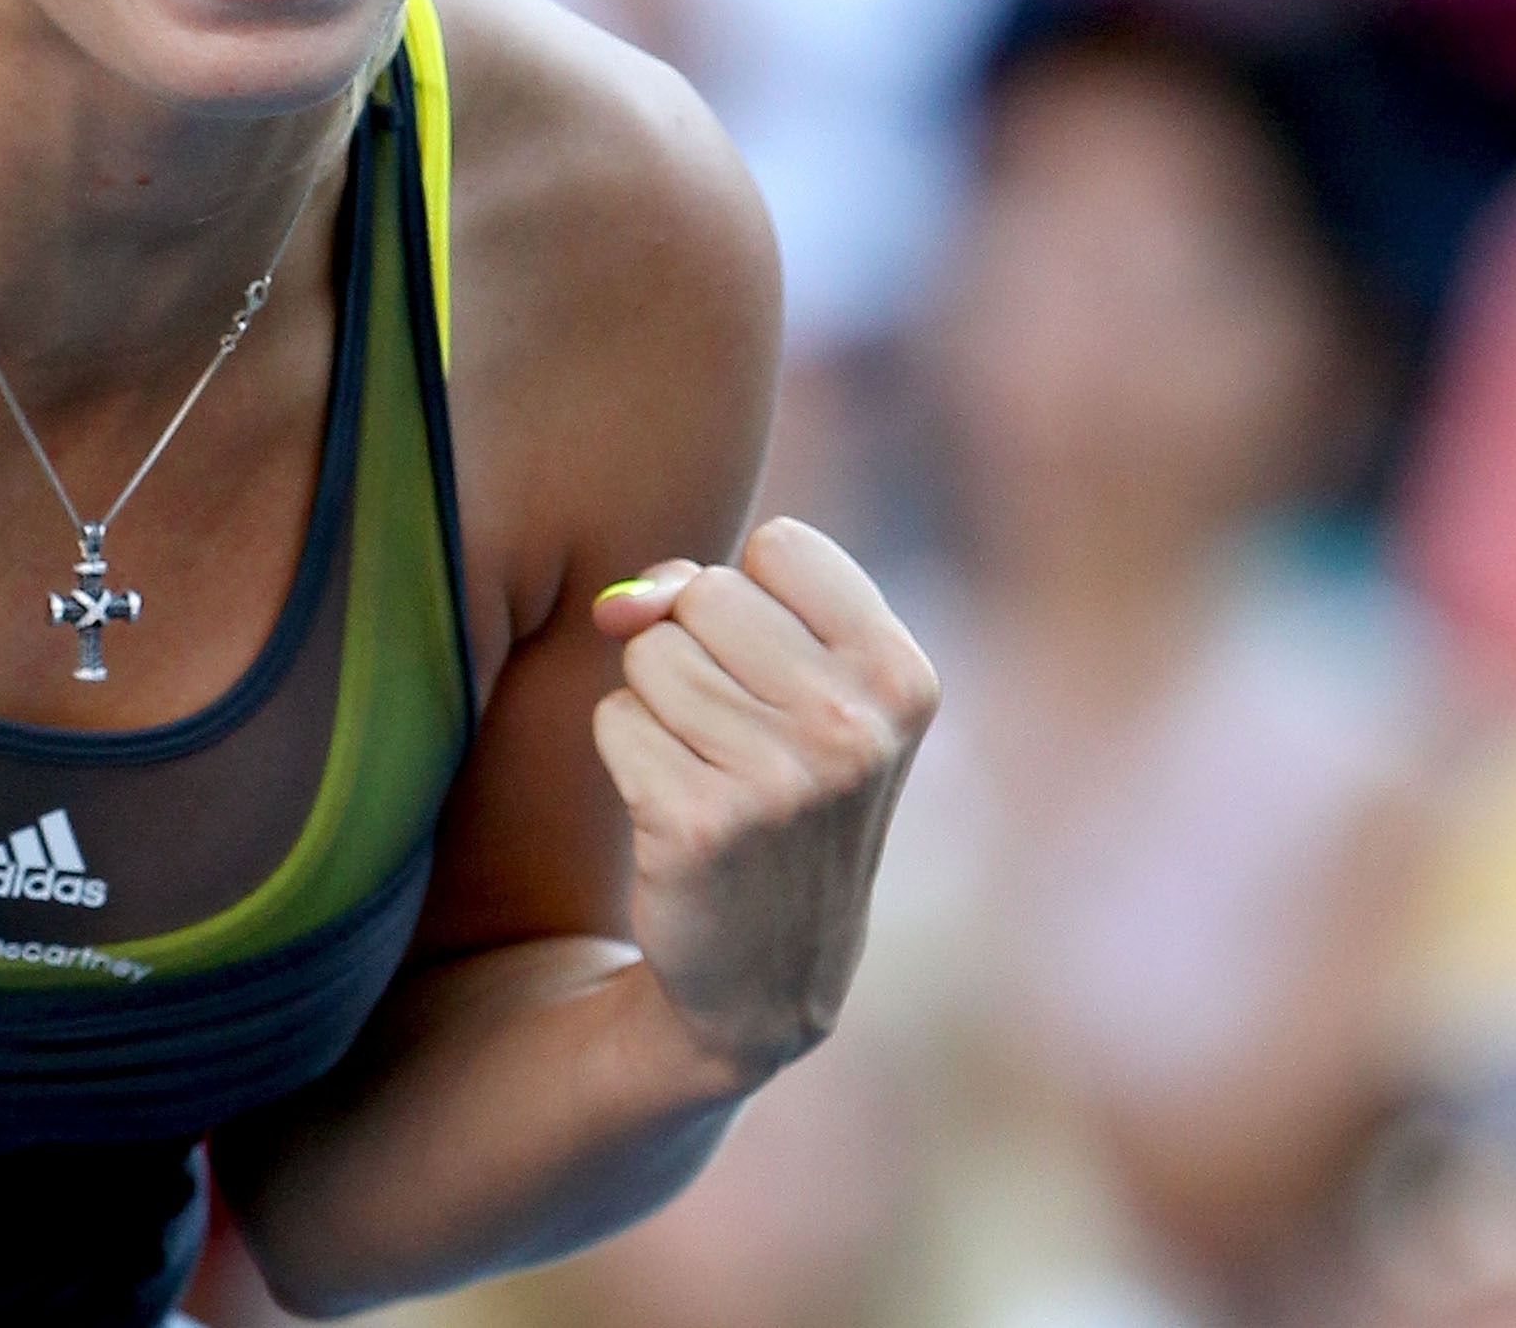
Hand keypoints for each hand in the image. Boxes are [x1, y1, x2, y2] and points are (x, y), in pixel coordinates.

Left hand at [588, 518, 939, 1084]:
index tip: (776, 674)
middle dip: (694, 649)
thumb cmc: (773, 789)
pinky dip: (627, 756)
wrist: (764, 971)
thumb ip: (702, 596)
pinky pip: (613, 719)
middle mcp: (855, 725)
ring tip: (708, 772)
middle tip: (735, 736)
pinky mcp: (701, 824)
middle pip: (704, 592)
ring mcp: (781, 779)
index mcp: (901, 676)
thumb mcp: (787, 684)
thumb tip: (617, 605)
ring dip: (657, 706)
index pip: (779, 545)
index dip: (751, 599)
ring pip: (650, 653)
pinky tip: (675, 811)